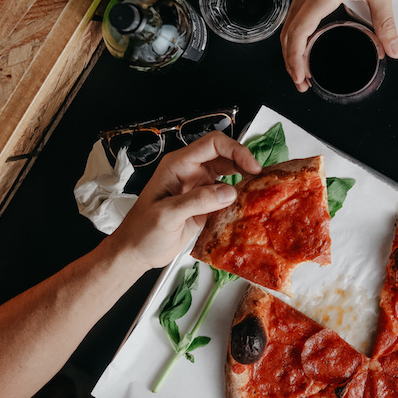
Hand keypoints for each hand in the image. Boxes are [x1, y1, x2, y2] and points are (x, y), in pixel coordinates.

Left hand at [107, 132, 260, 268]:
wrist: (136, 252)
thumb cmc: (142, 231)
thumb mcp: (167, 215)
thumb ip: (197, 201)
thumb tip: (229, 192)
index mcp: (178, 165)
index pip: (212, 144)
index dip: (235, 150)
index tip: (252, 167)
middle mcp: (190, 172)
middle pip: (224, 156)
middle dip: (244, 163)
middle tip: (261, 178)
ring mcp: (198, 188)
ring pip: (228, 174)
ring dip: (243, 179)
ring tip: (258, 189)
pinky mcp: (203, 205)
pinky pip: (225, 195)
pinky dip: (238, 198)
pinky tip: (247, 205)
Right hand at [280, 0, 397, 91]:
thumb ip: (385, 24)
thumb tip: (394, 52)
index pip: (299, 35)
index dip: (296, 60)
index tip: (302, 79)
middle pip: (288, 33)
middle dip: (291, 61)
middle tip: (302, 82)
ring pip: (289, 23)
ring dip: (292, 47)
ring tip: (302, 66)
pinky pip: (295, 11)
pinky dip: (296, 31)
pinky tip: (308, 38)